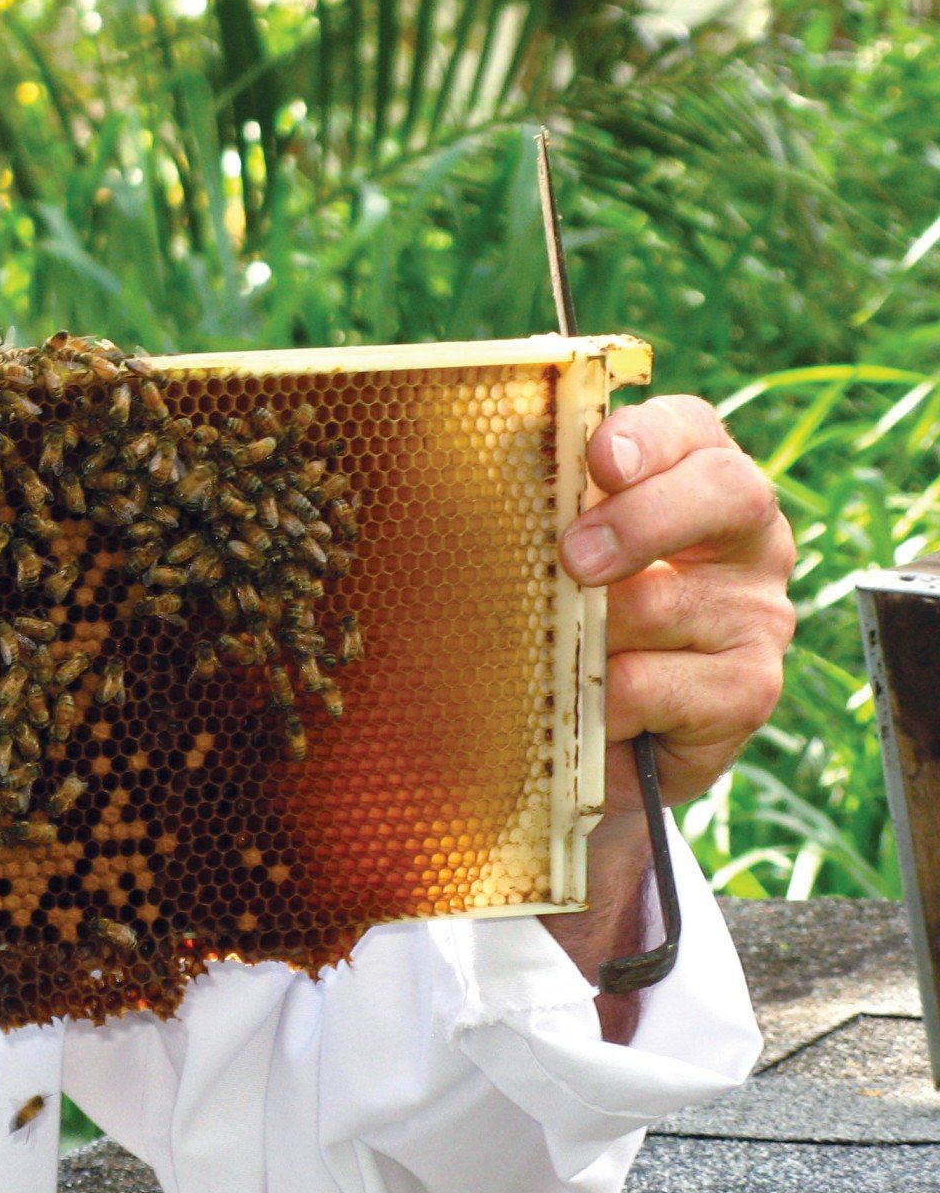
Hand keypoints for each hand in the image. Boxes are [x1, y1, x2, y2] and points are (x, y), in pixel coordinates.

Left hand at [541, 396, 794, 1026]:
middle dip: (647, 518)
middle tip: (570, 558)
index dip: (649, 433)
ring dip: (626, 627)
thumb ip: (513, 522)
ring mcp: (754, 621)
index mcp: (678, 488)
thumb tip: (439, 462)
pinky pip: (712, 689)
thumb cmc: (530, 647)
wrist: (569, 767)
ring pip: (710, 601)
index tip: (592, 450)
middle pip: (734, 491)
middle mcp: (735, 546)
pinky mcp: (750, 702)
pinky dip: (645, 697)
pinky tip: (602, 710)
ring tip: (570, 650)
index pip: (688, 425)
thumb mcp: (510, 580)